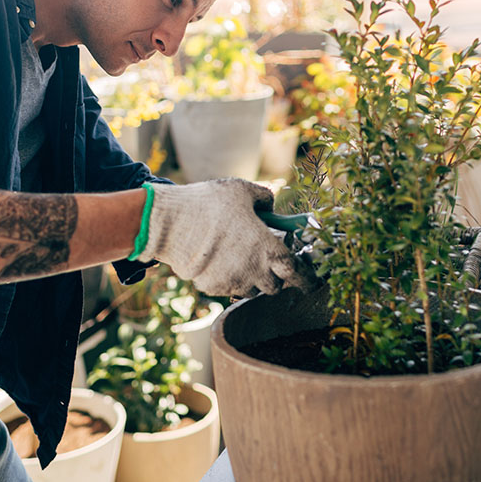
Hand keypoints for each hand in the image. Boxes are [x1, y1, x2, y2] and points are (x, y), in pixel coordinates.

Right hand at [135, 178, 317, 296]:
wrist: (170, 222)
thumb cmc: (209, 203)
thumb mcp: (242, 190)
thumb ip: (264, 199)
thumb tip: (271, 207)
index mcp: (268, 249)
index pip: (297, 273)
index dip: (307, 279)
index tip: (310, 281)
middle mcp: (253, 271)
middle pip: (274, 287)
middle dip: (274, 277)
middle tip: (266, 261)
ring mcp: (232, 282)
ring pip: (251, 290)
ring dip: (251, 280)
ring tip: (239, 259)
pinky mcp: (211, 287)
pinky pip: (227, 288)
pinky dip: (228, 279)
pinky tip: (218, 260)